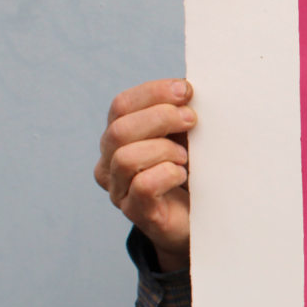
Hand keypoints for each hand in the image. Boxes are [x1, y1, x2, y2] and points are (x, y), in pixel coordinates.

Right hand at [96, 79, 195, 271]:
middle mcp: (109, 162)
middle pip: (119, 129)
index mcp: (117, 137)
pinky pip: (144, 186)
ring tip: (185, 157)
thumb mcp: (183, 135)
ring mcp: (119, 190)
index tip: (186, 90)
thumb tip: (187, 88)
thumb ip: (178, 112)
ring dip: (163, 150)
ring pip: (126, 157)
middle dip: (160, 118)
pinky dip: (168, 174)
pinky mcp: (137, 212)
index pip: (121, 105)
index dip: (153, 93)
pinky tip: (183, 175)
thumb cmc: (189, 171)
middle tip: (192, 120)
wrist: (197, 218)